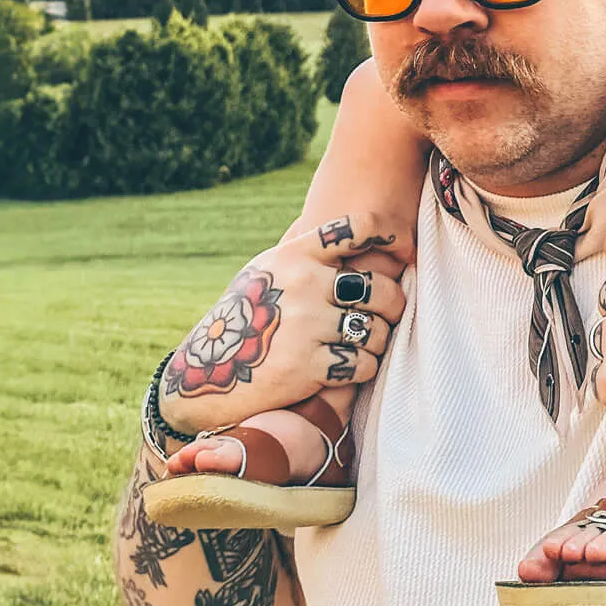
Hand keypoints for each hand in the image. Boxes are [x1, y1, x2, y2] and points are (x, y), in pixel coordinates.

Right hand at [157, 213, 407, 434]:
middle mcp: (302, 285)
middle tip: (388, 313)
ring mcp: (306, 325)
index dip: (388, 233)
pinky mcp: (308, 366)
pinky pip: (363, 364)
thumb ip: (303, 253)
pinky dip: (363, 368)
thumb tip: (353, 231)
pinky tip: (348, 366)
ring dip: (378, 340)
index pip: (355, 229)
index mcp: (294, 255)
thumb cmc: (244, 319)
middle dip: (393, 303)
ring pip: (377, 329)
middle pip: (379, 287)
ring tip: (366, 342)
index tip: (402, 247)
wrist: (204, 376)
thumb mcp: (264, 272)